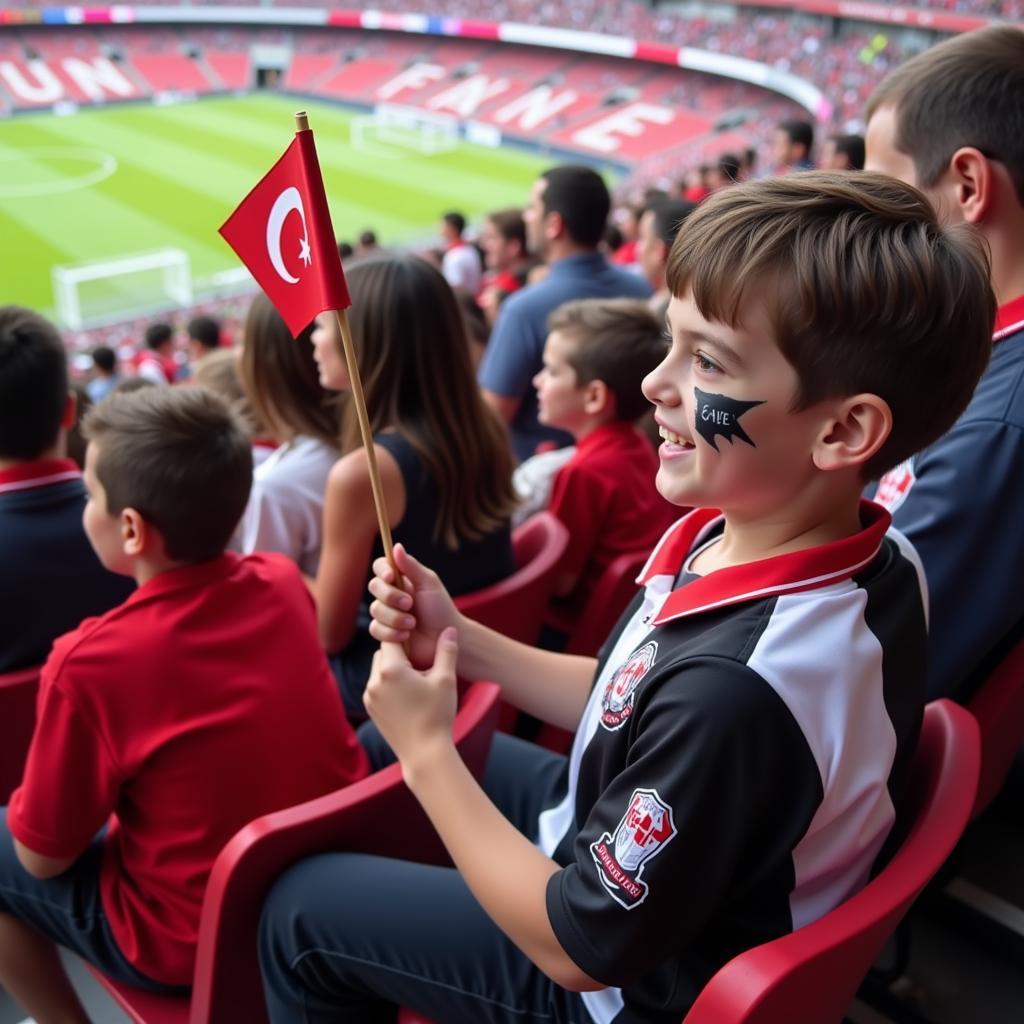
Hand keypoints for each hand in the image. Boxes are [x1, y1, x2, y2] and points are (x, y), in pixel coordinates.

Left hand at [364, 628, 459, 768]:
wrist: (425, 753)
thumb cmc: (437, 715)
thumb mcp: (446, 679)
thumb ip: (446, 650)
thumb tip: (450, 628)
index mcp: (391, 669)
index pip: (393, 639)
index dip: (406, 636)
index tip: (419, 638)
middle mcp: (374, 681)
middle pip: (384, 653)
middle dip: (400, 653)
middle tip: (420, 659)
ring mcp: (370, 696)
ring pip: (379, 669)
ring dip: (393, 669)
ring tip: (415, 679)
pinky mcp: (371, 709)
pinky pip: (376, 686)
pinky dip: (389, 684)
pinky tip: (408, 694)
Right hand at [367, 544, 459, 667]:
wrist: (443, 639)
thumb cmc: (440, 609)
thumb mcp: (429, 584)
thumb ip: (411, 566)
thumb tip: (396, 546)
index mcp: (401, 579)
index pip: (380, 566)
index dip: (382, 570)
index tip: (391, 576)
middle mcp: (390, 594)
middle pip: (374, 587)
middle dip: (391, 596)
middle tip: (410, 604)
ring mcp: (386, 613)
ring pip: (375, 609)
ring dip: (395, 617)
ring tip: (412, 624)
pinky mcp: (384, 632)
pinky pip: (375, 629)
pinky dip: (391, 632)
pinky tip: (406, 635)